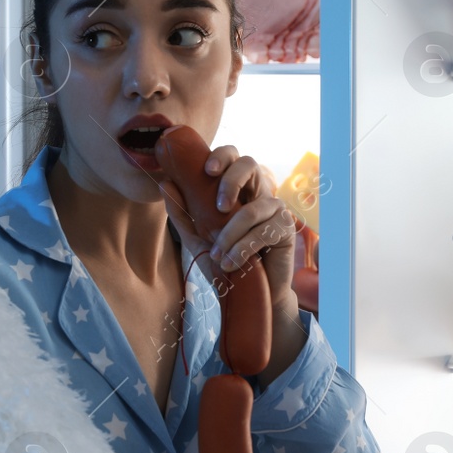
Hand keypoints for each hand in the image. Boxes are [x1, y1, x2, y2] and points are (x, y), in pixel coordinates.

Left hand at [161, 145, 295, 307]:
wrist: (249, 295)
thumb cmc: (225, 263)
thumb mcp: (197, 240)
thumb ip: (182, 213)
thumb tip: (165, 183)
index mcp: (237, 190)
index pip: (232, 158)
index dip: (222, 157)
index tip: (206, 171)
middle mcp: (257, 193)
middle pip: (249, 164)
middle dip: (231, 181)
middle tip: (218, 206)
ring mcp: (275, 209)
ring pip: (252, 209)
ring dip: (230, 235)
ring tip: (218, 256)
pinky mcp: (286, 228)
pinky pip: (263, 231)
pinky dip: (243, 249)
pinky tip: (231, 264)